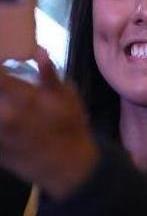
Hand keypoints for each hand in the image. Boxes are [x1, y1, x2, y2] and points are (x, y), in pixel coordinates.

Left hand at [0, 48, 98, 199]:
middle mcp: (5, 115)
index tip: (2, 60)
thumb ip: (50, 73)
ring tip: (6, 101)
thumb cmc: (70, 125)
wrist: (67, 165)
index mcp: (25, 98)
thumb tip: (38, 50)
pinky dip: (0, 121)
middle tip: (4, 84)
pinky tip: (6, 116)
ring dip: (0, 102)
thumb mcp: (68, 95)